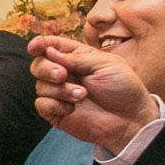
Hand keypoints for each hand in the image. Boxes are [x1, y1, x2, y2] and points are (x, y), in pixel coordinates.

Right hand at [28, 36, 161, 153]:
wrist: (129, 119)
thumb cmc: (123, 89)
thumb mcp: (106, 64)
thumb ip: (77, 57)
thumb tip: (49, 51)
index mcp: (77, 58)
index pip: (52, 46)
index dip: (40, 44)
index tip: (35, 47)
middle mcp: (65, 74)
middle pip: (38, 65)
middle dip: (46, 68)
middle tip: (62, 75)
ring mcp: (59, 93)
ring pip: (40, 85)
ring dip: (60, 90)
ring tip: (81, 96)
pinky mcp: (56, 112)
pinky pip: (42, 104)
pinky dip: (55, 105)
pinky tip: (72, 108)